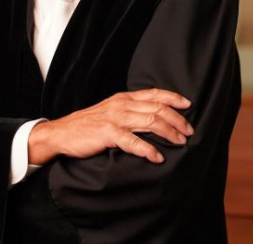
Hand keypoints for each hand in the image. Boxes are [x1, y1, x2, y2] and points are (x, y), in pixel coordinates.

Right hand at [28, 88, 192, 164]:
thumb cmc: (88, 124)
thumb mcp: (110, 111)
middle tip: (189, 131)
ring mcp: (115, 119)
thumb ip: (129, 110)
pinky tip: (157, 157)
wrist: (63, 133)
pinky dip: (148, 150)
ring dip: (169, 133)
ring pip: (150, 122)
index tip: (188, 105)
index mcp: (123, 98)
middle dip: (177, 119)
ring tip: (180, 142)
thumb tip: (153, 116)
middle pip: (157, 108)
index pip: (153, 94)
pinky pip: (134, 142)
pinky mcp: (108, 134)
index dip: (173, 98)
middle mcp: (122, 105)